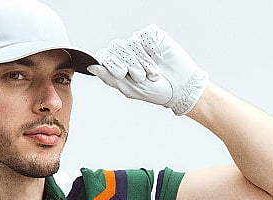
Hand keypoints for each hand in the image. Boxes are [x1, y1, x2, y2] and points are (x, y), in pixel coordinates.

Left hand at [87, 25, 207, 114]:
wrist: (181, 87)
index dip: (111, 62)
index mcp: (118, 64)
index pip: (104, 55)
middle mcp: (127, 52)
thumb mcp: (130, 89)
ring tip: (152, 72)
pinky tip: (158, 57)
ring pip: (131, 42)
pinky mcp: (153, 35)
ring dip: (142, 60)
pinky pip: (144, 35)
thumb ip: (109, 77)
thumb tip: (91, 67)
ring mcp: (139, 43)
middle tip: (140, 76)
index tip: (122, 73)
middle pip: (115, 46)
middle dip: (128, 63)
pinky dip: (151, 48)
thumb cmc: (156, 91)